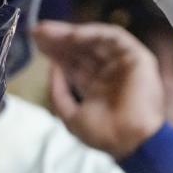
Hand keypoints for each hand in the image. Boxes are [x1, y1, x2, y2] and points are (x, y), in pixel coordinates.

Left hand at [33, 20, 163, 159]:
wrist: (131, 142)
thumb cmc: (104, 135)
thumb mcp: (71, 115)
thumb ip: (59, 92)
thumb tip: (52, 67)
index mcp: (96, 86)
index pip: (73, 64)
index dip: (54, 52)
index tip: (36, 43)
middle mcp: (109, 72)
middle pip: (80, 49)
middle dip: (58, 40)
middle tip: (36, 31)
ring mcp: (123, 63)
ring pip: (94, 40)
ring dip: (70, 33)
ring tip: (47, 31)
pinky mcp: (136, 56)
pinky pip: (113, 37)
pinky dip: (92, 33)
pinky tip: (71, 35)